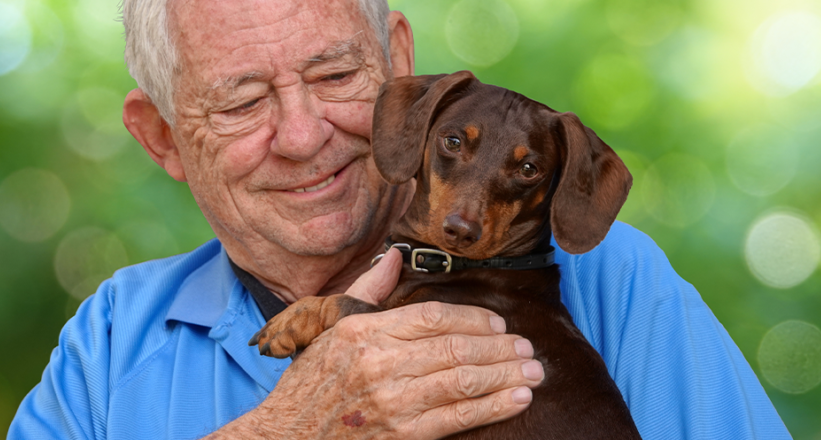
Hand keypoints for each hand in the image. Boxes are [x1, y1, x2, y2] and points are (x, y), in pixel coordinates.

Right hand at [209, 251, 543, 438]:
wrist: (287, 438)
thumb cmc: (311, 383)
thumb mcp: (333, 329)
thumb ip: (368, 290)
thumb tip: (396, 255)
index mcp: (363, 332)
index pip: (432, 316)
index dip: (473, 317)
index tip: (498, 322)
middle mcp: (379, 363)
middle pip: (455, 347)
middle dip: (499, 347)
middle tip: (527, 347)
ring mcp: (391, 401)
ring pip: (462, 380)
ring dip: (505, 374)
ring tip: (534, 371)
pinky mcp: (402, 434)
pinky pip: (457, 417)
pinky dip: (492, 407)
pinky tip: (517, 399)